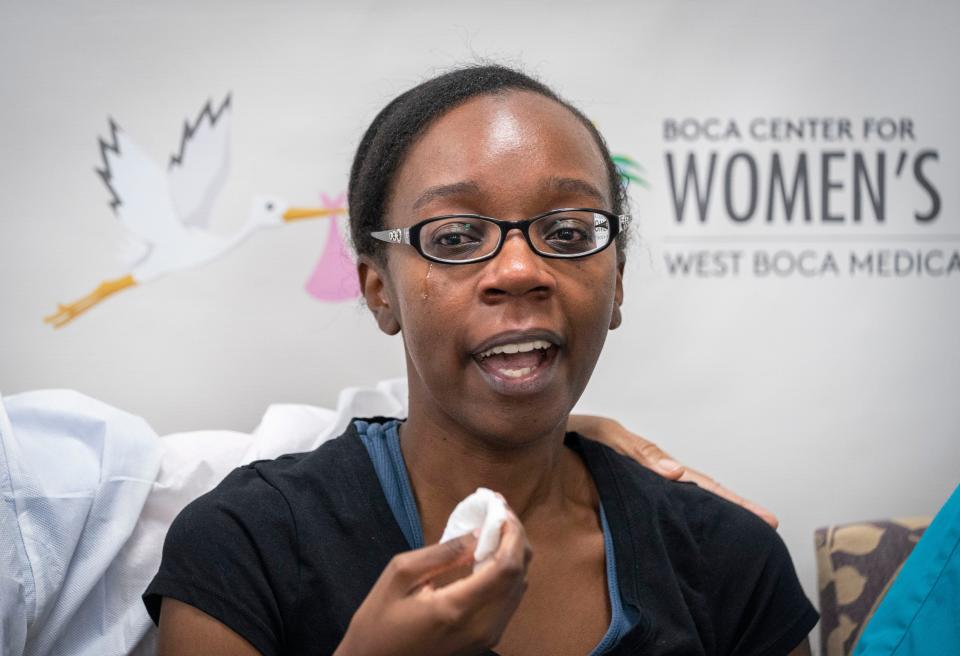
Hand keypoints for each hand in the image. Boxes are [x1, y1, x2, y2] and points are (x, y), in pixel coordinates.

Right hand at [334, 510, 531, 655]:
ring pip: (518, 589)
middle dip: (516, 538)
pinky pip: (509, 601)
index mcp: (457, 608)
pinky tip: (492, 554)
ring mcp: (485, 638)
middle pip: (519, 576)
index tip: (500, 507)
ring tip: (497, 526)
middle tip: (500, 511)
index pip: (506, 567)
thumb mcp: (401, 574)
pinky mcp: (484, 641)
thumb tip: (481, 533)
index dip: (511, 533)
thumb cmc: (378, 620)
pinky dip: (507, 573)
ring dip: (514, 554)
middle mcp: (480, 627)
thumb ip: (444, 552)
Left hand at [567, 414, 778, 527]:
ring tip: (748, 532)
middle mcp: (651, 474)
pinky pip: (659, 507)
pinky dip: (682, 514)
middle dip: (733, 507)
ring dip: (713, 512)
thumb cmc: (571, 434)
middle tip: (770, 524)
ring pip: (682, 500)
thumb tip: (675, 474)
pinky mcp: (624, 496)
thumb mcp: (603, 436)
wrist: (539, 437)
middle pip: (699, 491)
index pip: (698, 481)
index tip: (764, 519)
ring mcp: (640, 483)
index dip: (729, 500)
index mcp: (650, 461)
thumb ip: (636, 453)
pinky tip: (695, 534)